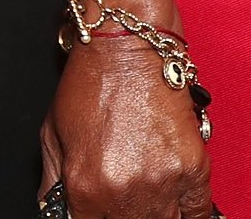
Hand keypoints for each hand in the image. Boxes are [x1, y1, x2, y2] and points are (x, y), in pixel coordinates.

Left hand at [41, 40, 213, 218]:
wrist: (127, 48)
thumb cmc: (91, 85)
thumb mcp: (53, 134)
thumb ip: (53, 183)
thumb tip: (55, 211)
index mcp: (85, 185)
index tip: (100, 213)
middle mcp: (125, 189)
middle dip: (124, 216)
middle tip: (123, 202)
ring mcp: (162, 181)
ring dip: (154, 215)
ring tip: (145, 198)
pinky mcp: (193, 167)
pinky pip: (197, 211)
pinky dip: (188, 211)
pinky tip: (175, 201)